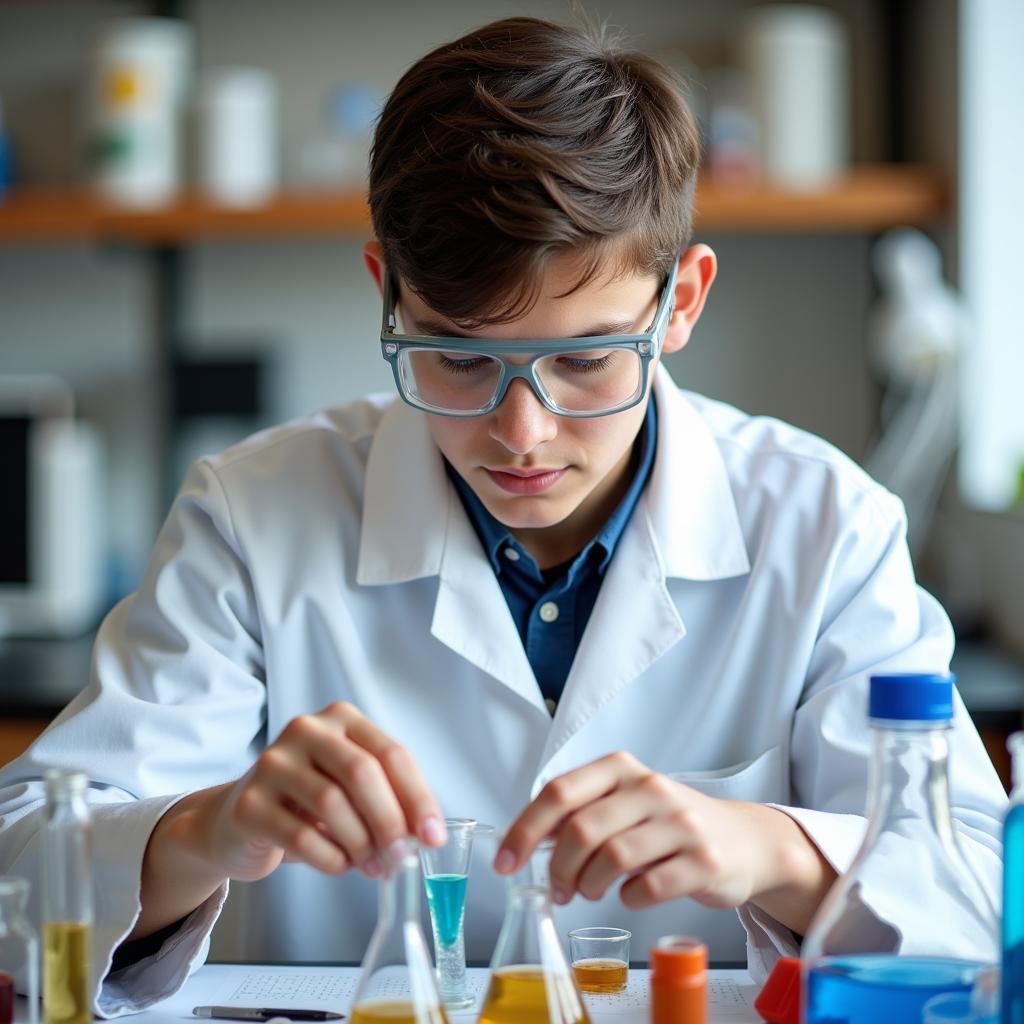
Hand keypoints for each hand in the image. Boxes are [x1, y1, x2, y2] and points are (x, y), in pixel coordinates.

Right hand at [194, 701, 445, 880]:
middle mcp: (306, 730)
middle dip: (390, 821)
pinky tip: (339, 865)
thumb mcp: (352, 788)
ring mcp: (272, 763)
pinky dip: (330, 859)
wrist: (238, 820)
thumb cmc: (308, 803)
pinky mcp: (249, 802)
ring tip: (371, 866)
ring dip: (361, 844)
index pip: (391, 753)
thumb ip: (388, 800)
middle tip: (402, 858)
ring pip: (332, 803)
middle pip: (362, 772)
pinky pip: (301, 836)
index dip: (418, 797)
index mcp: (341, 719)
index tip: (433, 836)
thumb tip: (426, 835)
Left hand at [494, 751, 833, 931]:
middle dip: (558, 868)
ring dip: (589, 885)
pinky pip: (648, 887)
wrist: (742, 840)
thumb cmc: (667, 823)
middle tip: (557, 889)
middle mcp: (650, 788)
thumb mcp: (624, 803)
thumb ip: (580, 813)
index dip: (525, 830)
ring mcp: (680, 823)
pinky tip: (629, 896)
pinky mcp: (704, 860)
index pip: (559, 792)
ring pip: (612, 858)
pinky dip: (628, 900)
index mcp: (621, 768)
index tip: (505, 863)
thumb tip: (525, 840)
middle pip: (581, 829)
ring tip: (589, 892)